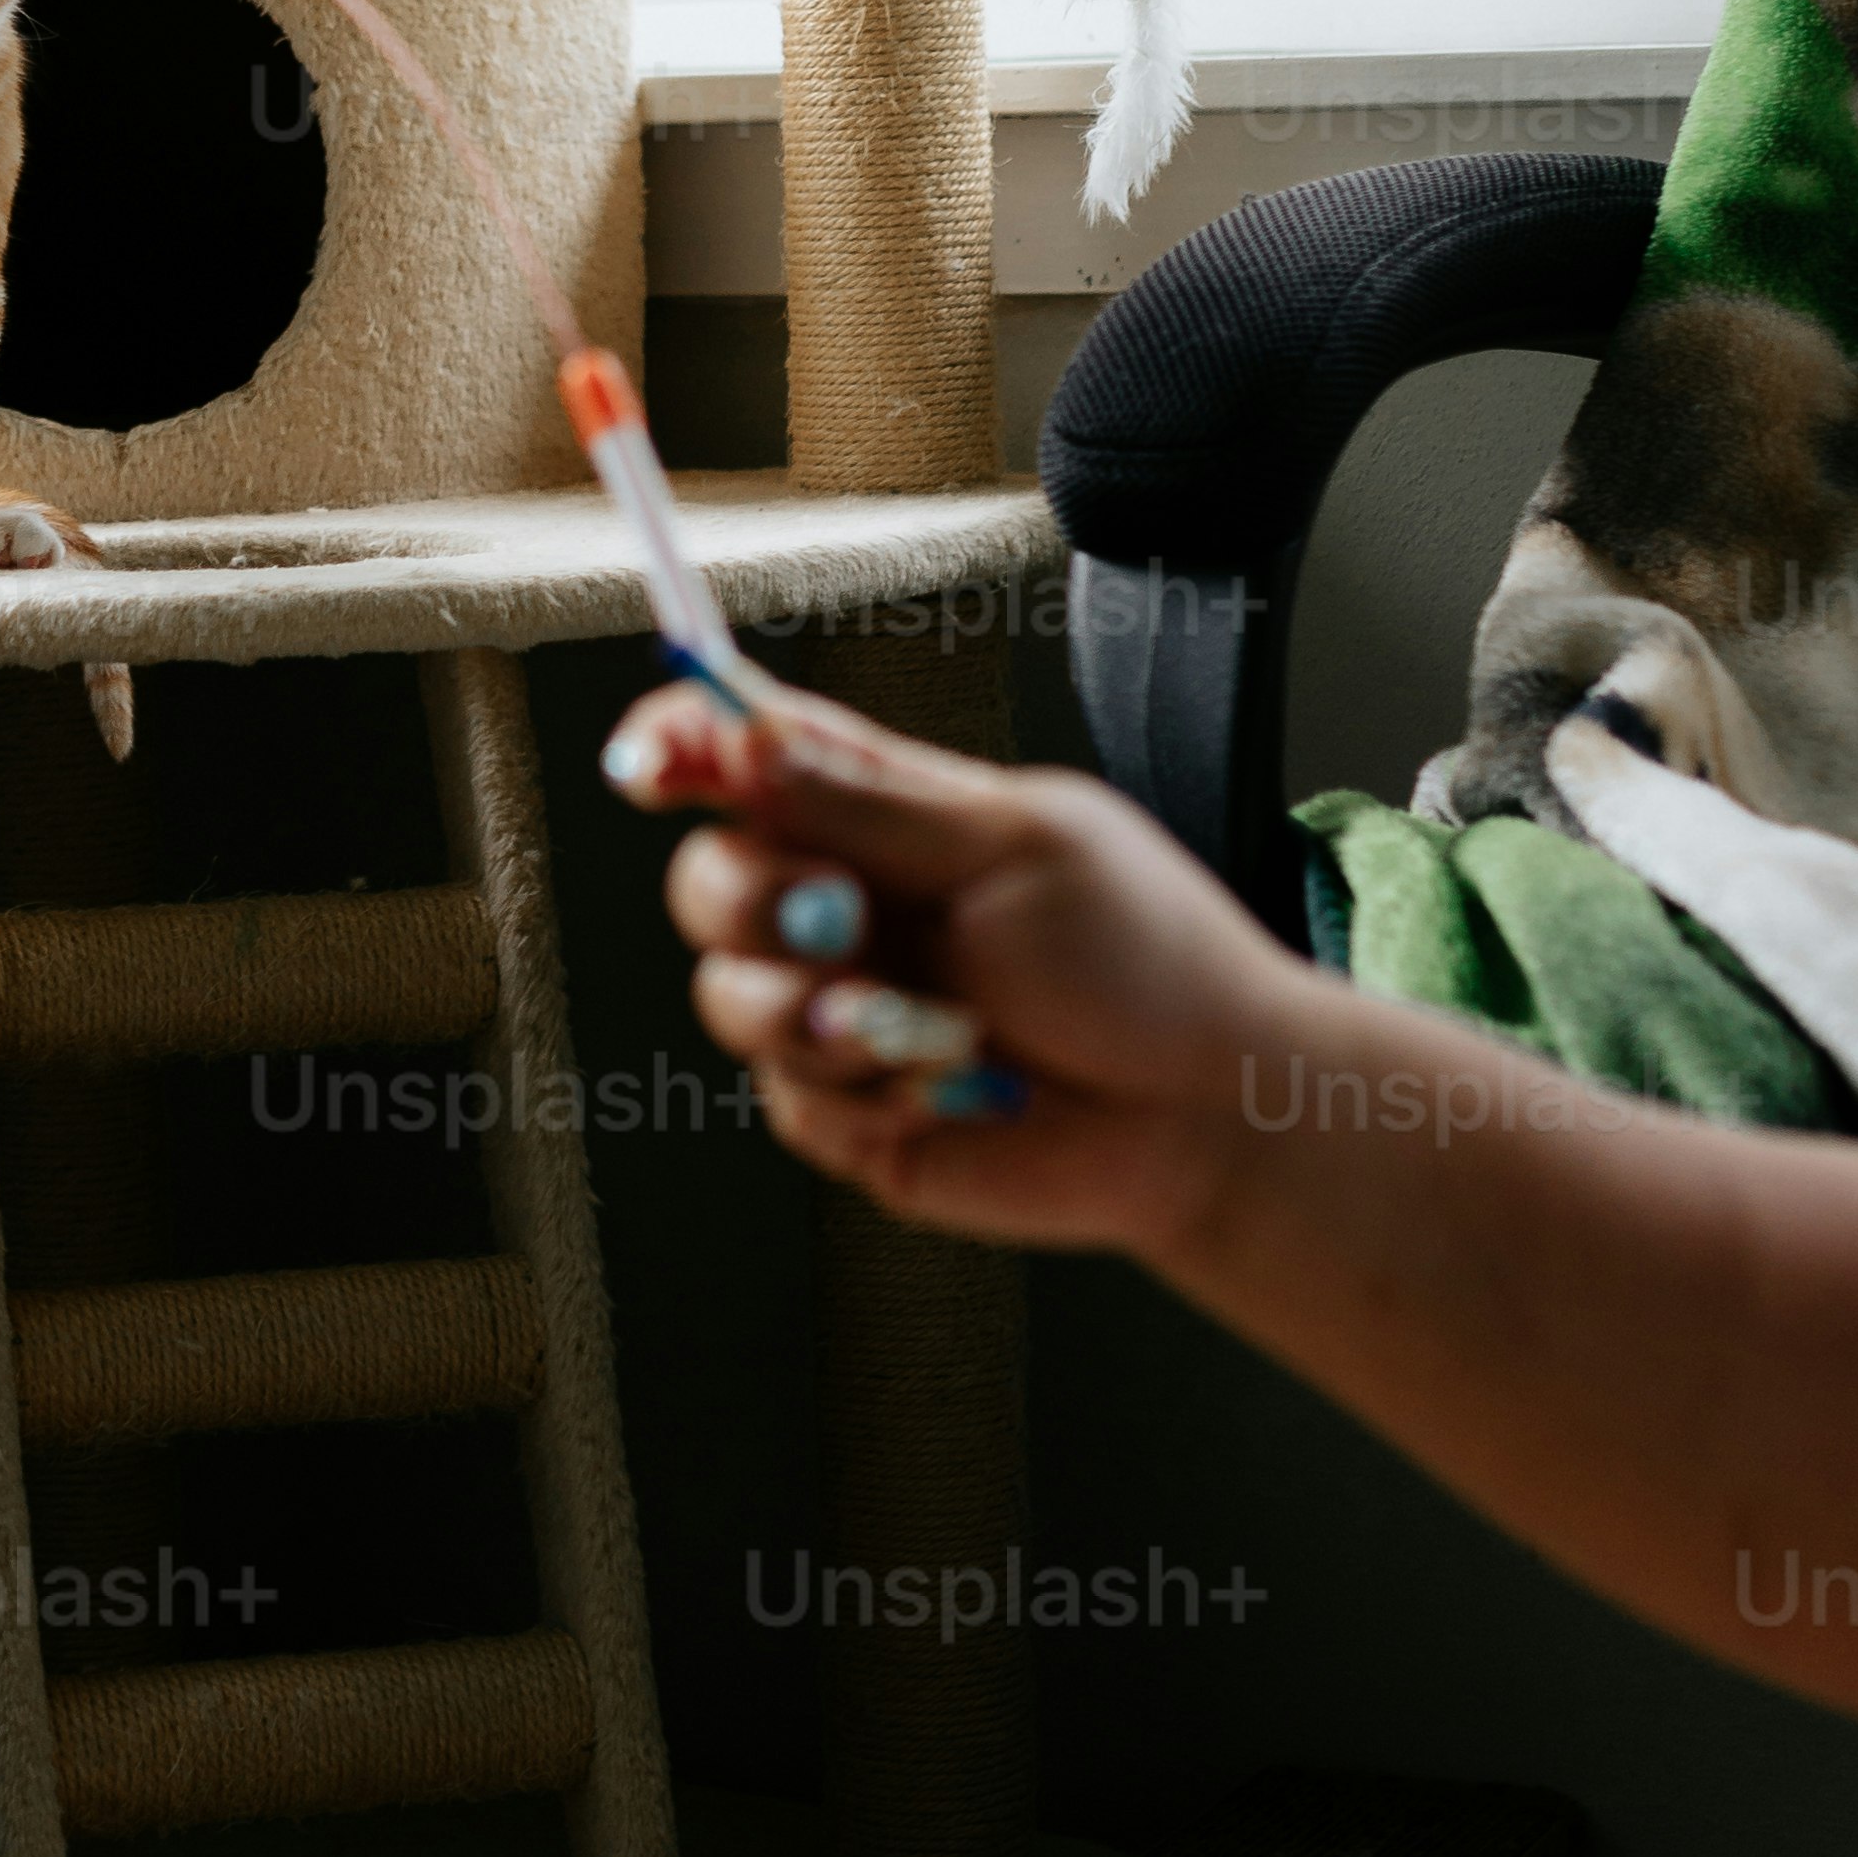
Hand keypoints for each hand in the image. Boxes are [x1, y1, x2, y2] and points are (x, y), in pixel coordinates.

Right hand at [605, 680, 1309, 1269]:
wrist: (1205, 1116)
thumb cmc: (1147, 963)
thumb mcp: (1017, 848)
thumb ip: (868, 801)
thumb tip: (743, 741)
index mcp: (888, 815)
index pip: (750, 756)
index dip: (679, 746)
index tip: (652, 763)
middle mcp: (853, 905)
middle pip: (710, 876)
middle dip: (748, 899)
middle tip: (835, 920)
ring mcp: (844, 1009)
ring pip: (727, 995)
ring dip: (808, 1012)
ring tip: (918, 1032)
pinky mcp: (852, 1109)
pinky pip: (790, 1096)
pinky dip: (867, 1092)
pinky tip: (956, 1090)